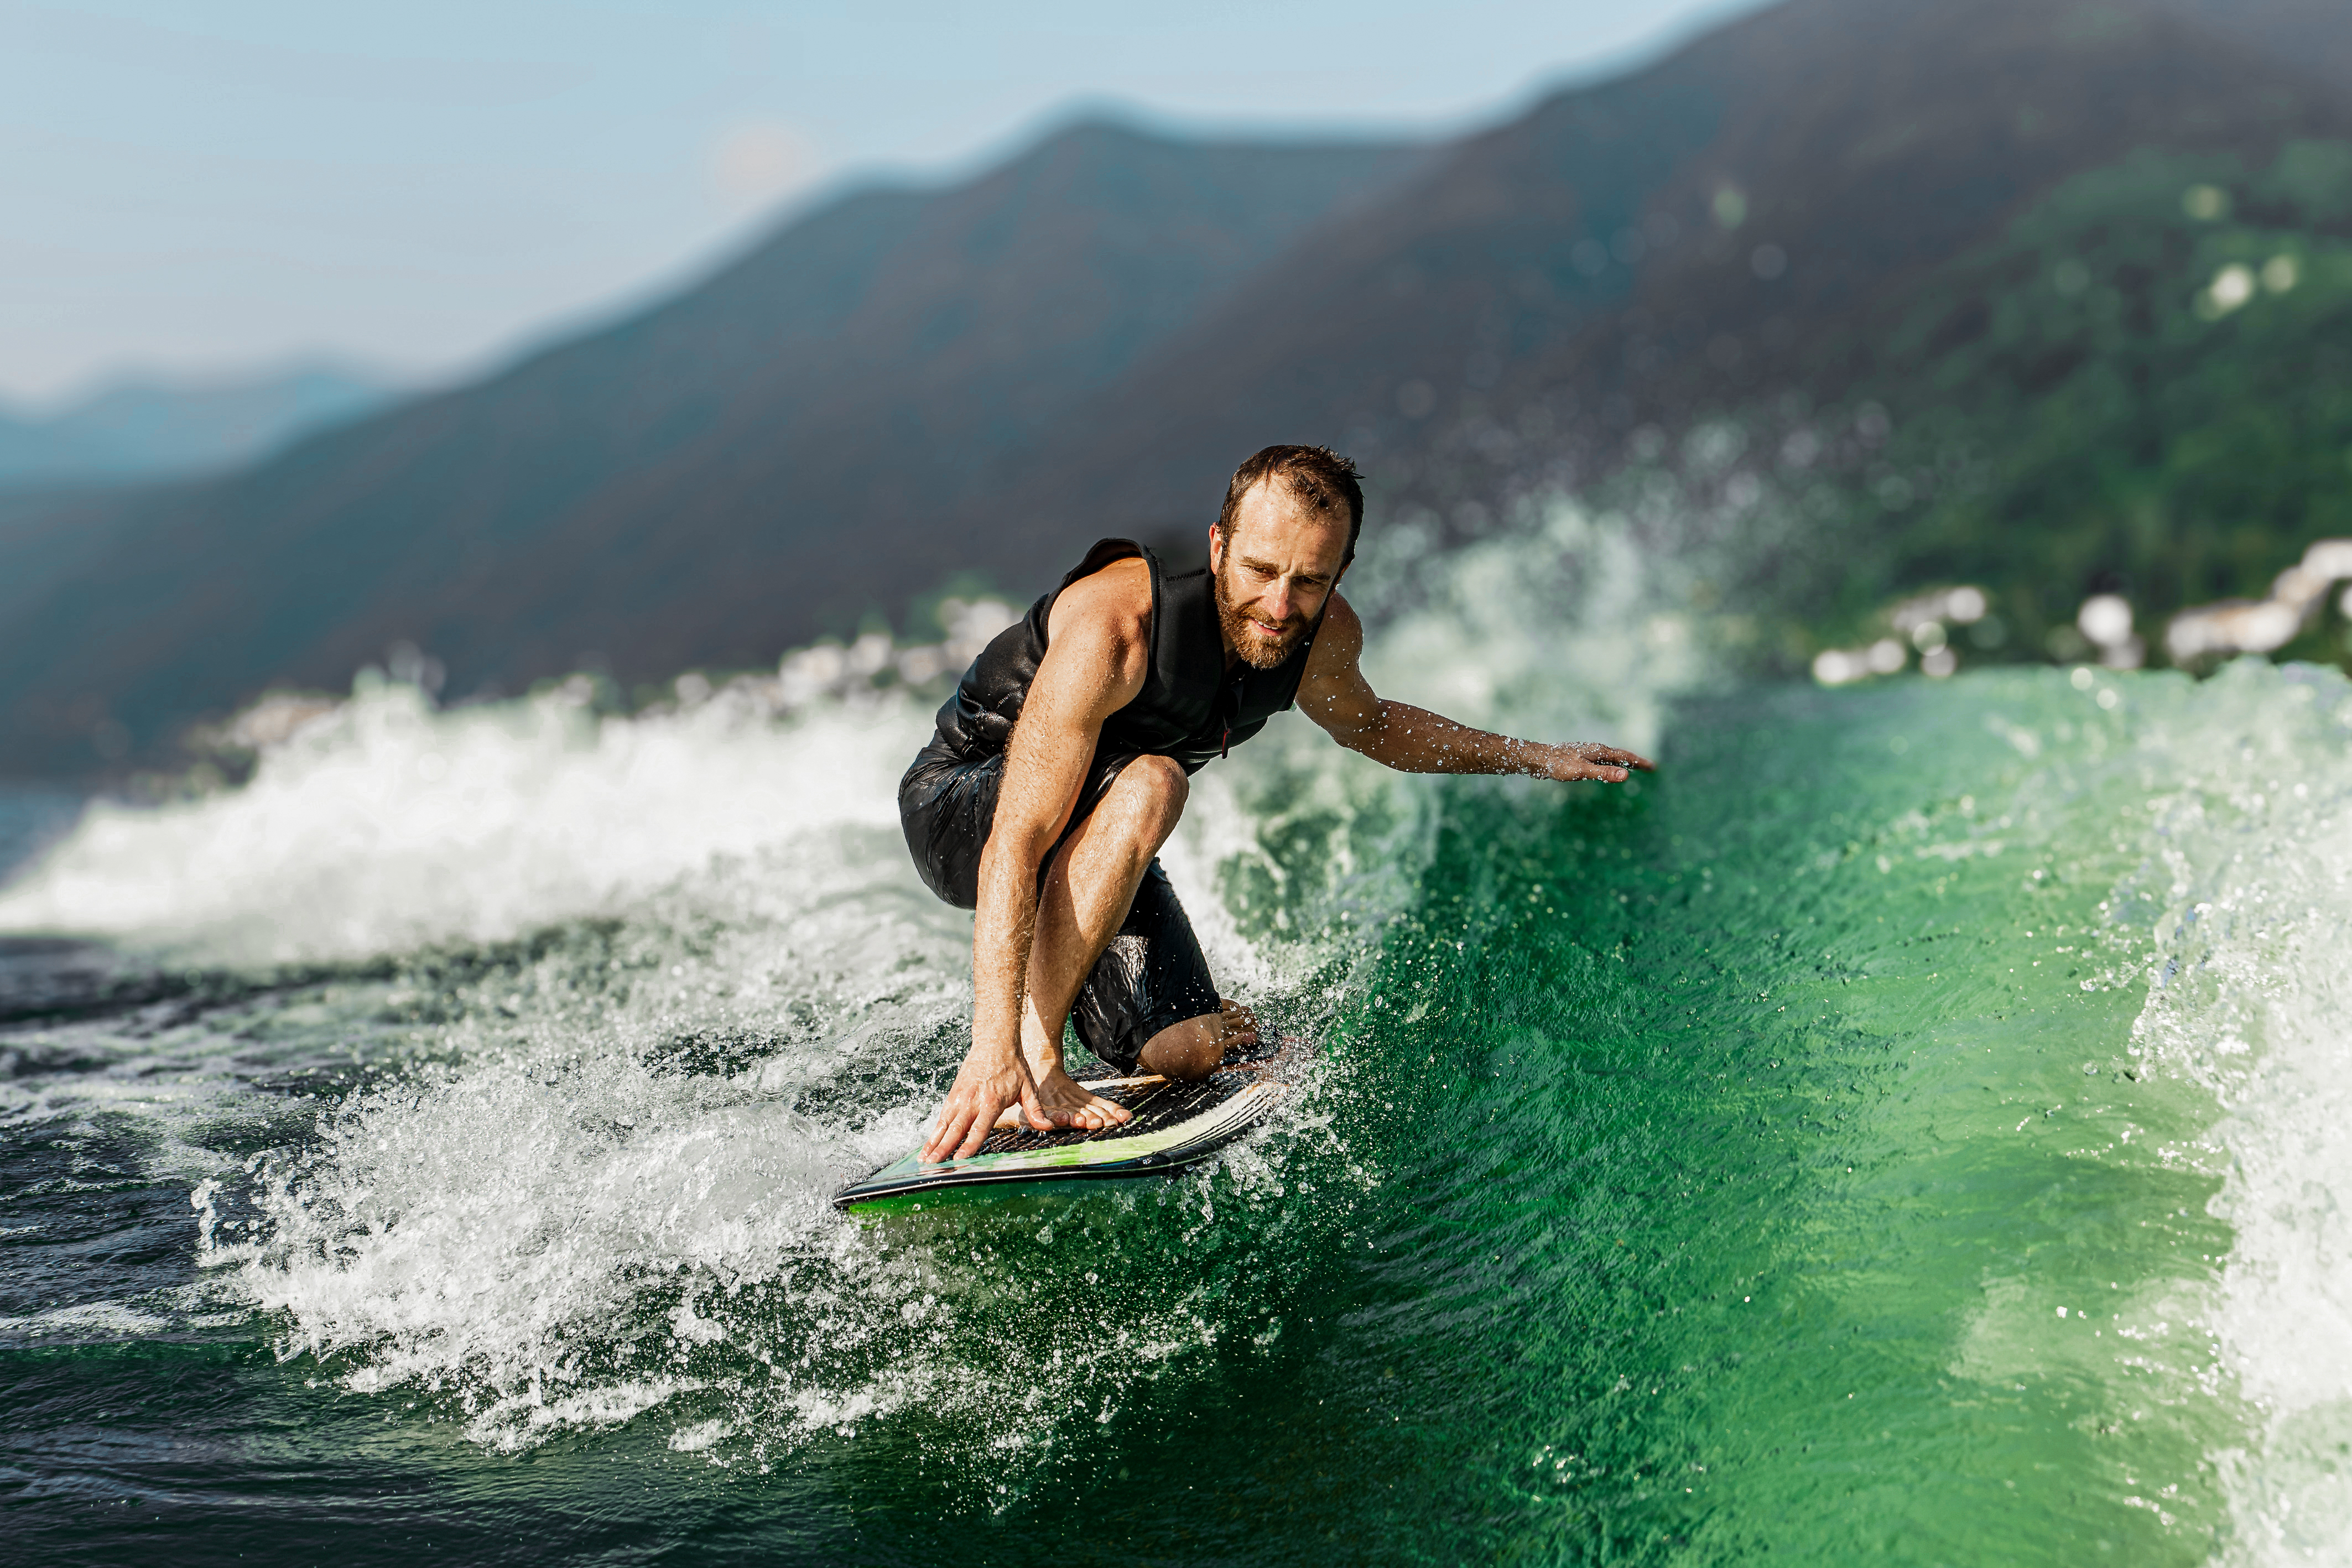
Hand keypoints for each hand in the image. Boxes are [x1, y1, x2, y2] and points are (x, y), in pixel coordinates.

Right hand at [921, 1049, 1036, 1163]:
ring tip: (924, 1159)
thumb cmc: (1013, 1066)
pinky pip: (942, 1116)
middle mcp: (972, 1100)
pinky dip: (935, 1131)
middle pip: (957, 1129)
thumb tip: (1047, 1127)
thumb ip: (1036, 1110)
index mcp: (991, 1101)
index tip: (960, 1159)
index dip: (969, 1145)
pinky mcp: (953, 1094)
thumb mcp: (1029, 1087)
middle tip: (934, 1165)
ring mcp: (960, 1097)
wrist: (994, 1042)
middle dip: (944, 1148)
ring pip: (944, 1123)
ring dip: (934, 1142)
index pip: (979, 1128)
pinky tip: (929, 1144)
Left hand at [1537, 741, 1654, 782]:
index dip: (1639, 762)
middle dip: (1635, 761)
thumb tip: (1626, 775)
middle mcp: (1595, 750)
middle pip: (1620, 755)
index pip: (1625, 756)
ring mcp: (1587, 753)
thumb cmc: (1558, 765)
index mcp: (1599, 751)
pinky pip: (1600, 762)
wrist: (1536, 759)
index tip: (1653, 767)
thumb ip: (1603, 773)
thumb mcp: (1582, 771)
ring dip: (1623, 762)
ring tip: (1632, 767)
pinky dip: (1610, 765)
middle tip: (1649, 767)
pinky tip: (1605, 769)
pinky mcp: (1579, 759)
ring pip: (1610, 758)